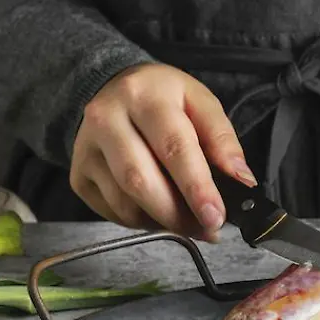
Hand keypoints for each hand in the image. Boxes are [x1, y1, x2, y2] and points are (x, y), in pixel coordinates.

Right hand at [69, 62, 256, 240]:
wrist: (112, 89)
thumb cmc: (164, 99)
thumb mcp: (200, 103)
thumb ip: (222, 140)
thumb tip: (241, 181)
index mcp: (144, 95)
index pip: (173, 147)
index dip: (196, 187)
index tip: (215, 217)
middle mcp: (106, 118)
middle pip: (141, 181)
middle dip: (179, 215)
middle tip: (207, 229)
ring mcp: (86, 149)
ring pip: (125, 203)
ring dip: (163, 222)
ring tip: (188, 221)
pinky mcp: (79, 175)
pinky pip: (113, 212)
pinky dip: (142, 221)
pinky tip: (159, 211)